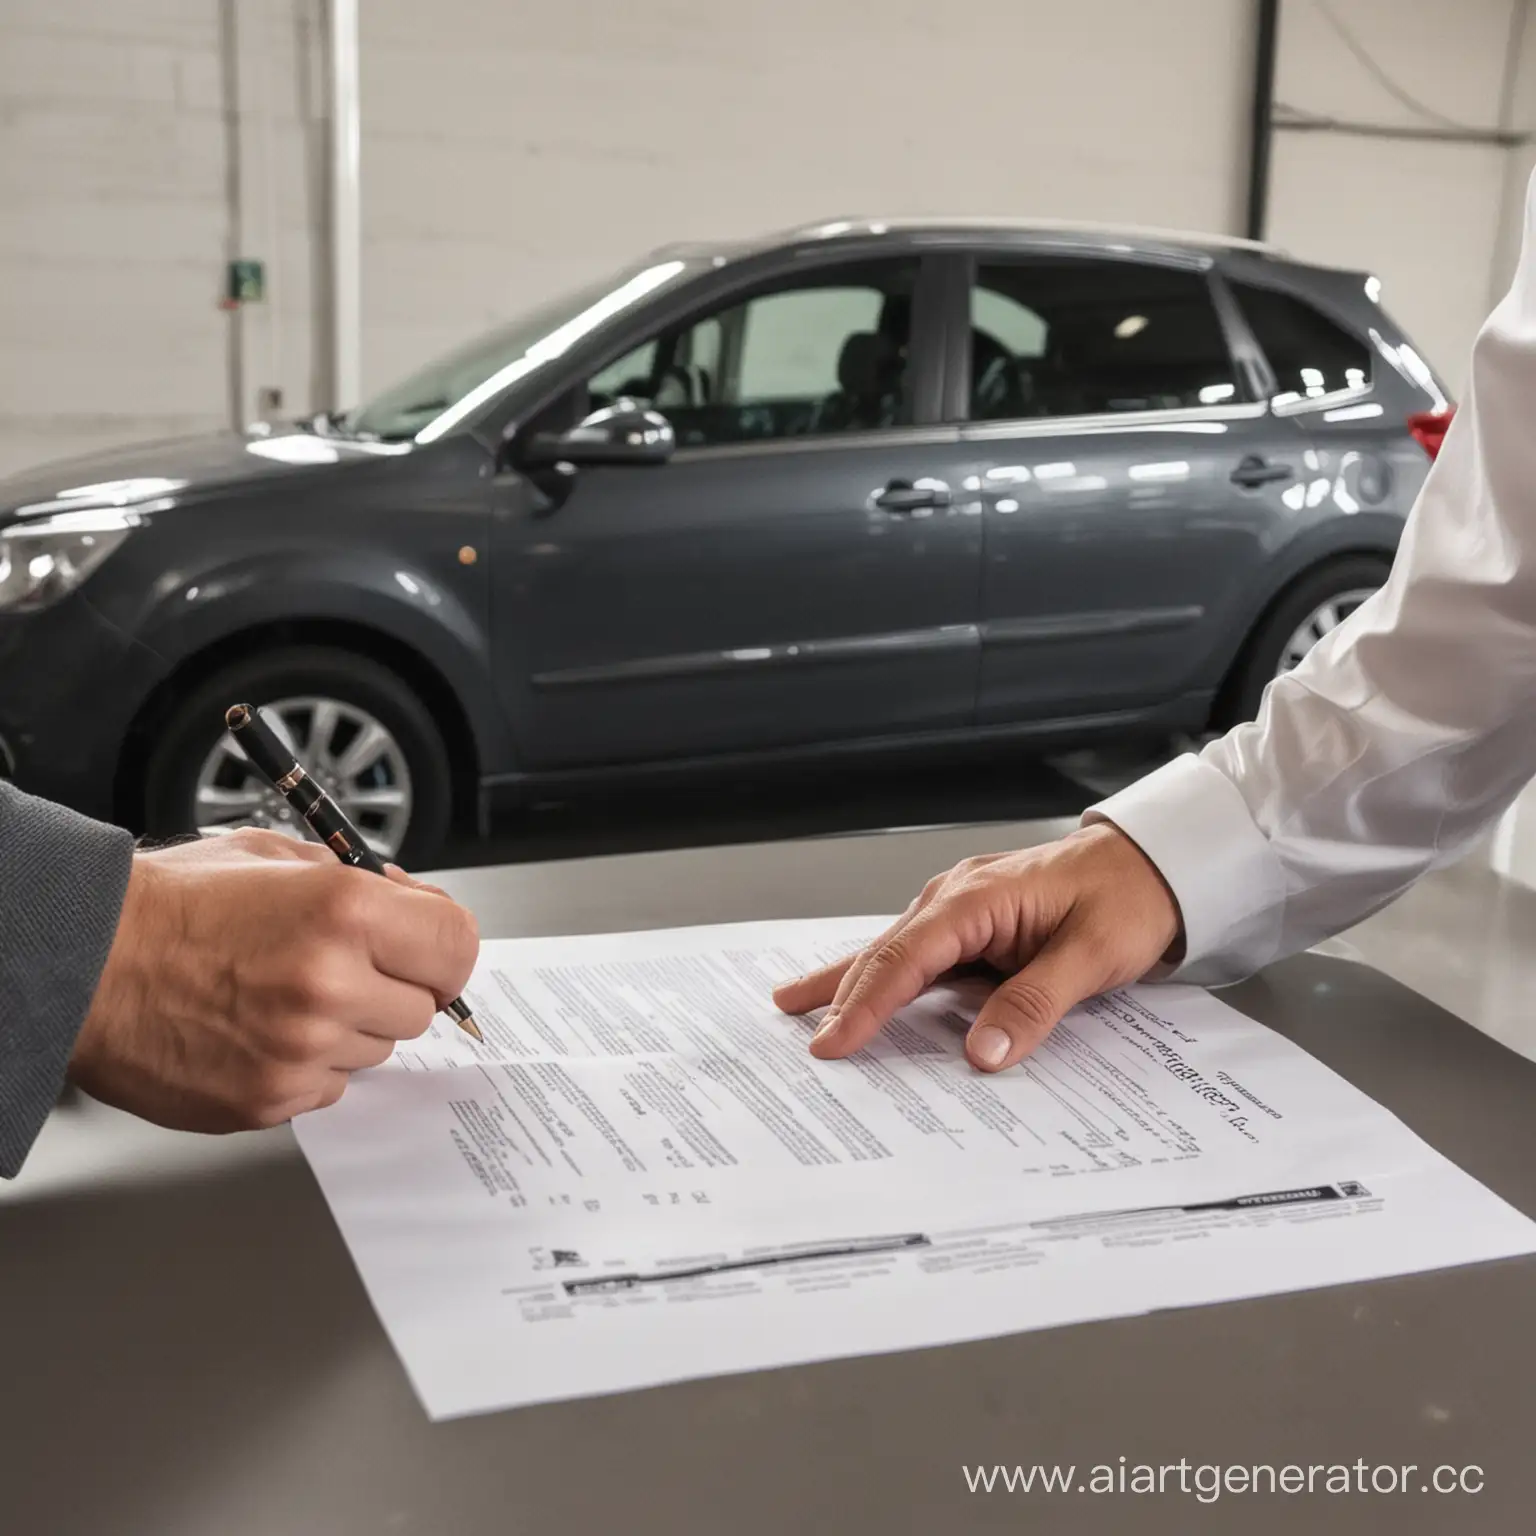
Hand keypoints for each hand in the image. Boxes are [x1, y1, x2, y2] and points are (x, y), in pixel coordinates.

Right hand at [68, 828, 479, 1131]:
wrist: (86, 961)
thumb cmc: (175, 905)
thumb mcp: (280, 857)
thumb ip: (367, 883)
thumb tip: (421, 906)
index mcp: (347, 912)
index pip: (458, 947)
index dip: (444, 951)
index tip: (428, 954)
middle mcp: (332, 983)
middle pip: (422, 1008)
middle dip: (393, 989)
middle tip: (341, 971)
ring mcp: (301, 1049)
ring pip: (376, 1051)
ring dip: (347, 1029)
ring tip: (282, 997)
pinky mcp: (269, 1099)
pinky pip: (327, 1088)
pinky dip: (306, 1066)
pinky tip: (258, 1032)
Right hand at [772, 824, 1180, 1072]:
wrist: (1153, 863)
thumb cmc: (1127, 896)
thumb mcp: (1091, 955)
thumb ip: (1035, 1003)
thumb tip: (983, 1051)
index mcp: (977, 898)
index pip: (907, 957)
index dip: (866, 1004)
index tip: (835, 1042)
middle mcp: (957, 896)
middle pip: (887, 953)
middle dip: (841, 996)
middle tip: (807, 1040)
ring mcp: (962, 907)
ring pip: (894, 951)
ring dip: (850, 981)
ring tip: (797, 1004)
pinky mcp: (974, 922)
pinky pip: (920, 954)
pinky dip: (885, 975)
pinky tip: (858, 989)